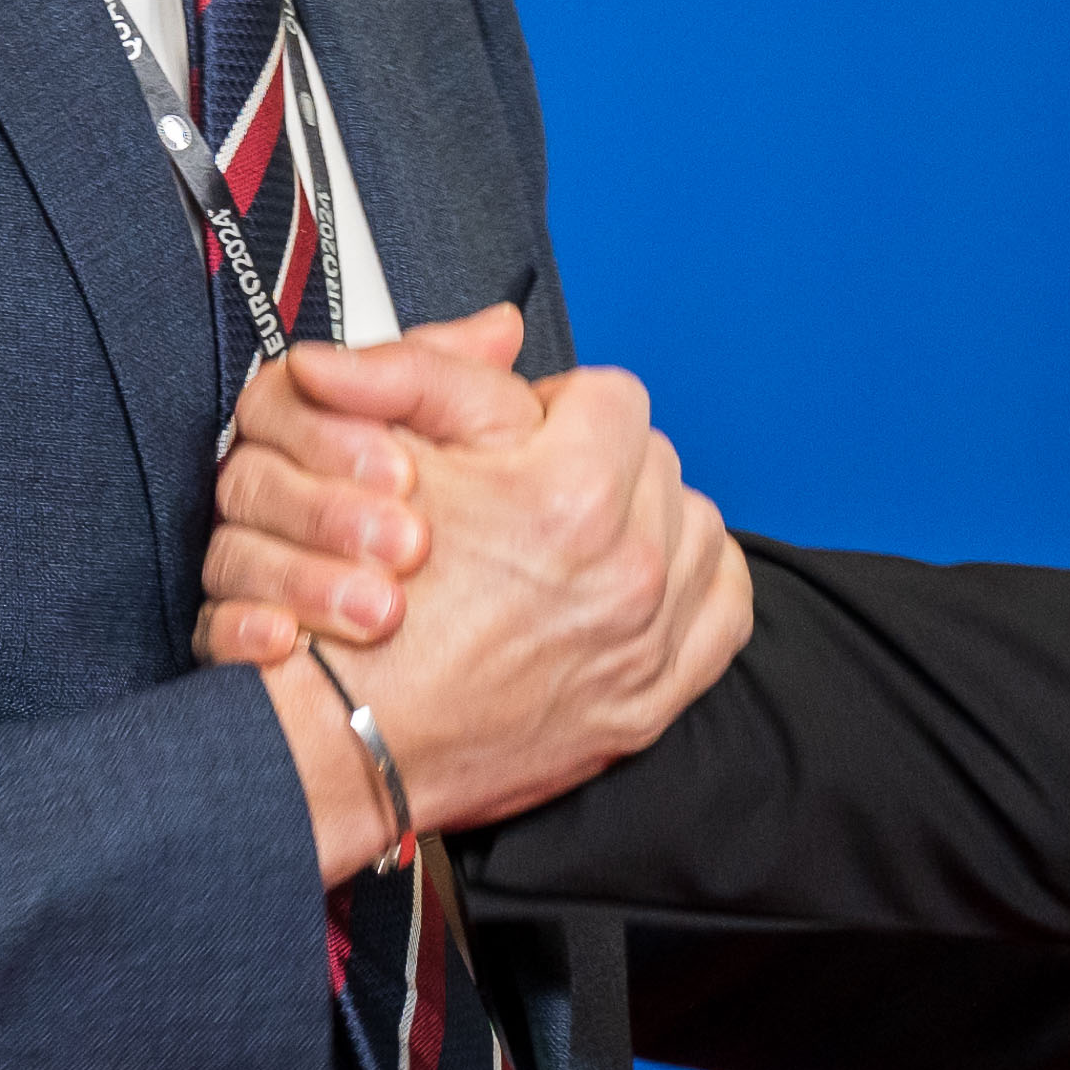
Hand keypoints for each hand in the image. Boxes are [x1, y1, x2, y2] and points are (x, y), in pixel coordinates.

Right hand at [199, 315, 529, 653]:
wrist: (507, 643)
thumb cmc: (495, 525)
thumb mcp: (498, 437)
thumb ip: (481, 378)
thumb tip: (495, 327)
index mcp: (320, 429)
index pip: (277, 404)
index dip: (330, 434)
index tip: (401, 470)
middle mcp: (281, 492)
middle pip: (250, 479)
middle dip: (329, 511)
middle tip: (408, 544)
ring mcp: (256, 563)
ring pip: (233, 554)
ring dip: (305, 578)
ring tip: (383, 610)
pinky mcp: (244, 635)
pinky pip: (212, 629)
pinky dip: (245, 630)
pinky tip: (290, 639)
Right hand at [207, 312, 745, 883]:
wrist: (344, 741)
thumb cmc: (354, 610)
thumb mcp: (385, 454)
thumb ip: (441, 369)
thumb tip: (499, 327)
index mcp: (570, 496)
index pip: (611, 396)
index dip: (556, 410)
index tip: (522, 440)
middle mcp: (627, 571)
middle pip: (655, 459)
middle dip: (601, 463)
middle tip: (534, 495)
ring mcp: (646, 642)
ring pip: (696, 526)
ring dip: (649, 522)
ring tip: (580, 540)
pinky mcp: (650, 702)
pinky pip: (724, 609)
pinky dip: (694, 588)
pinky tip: (640, 586)